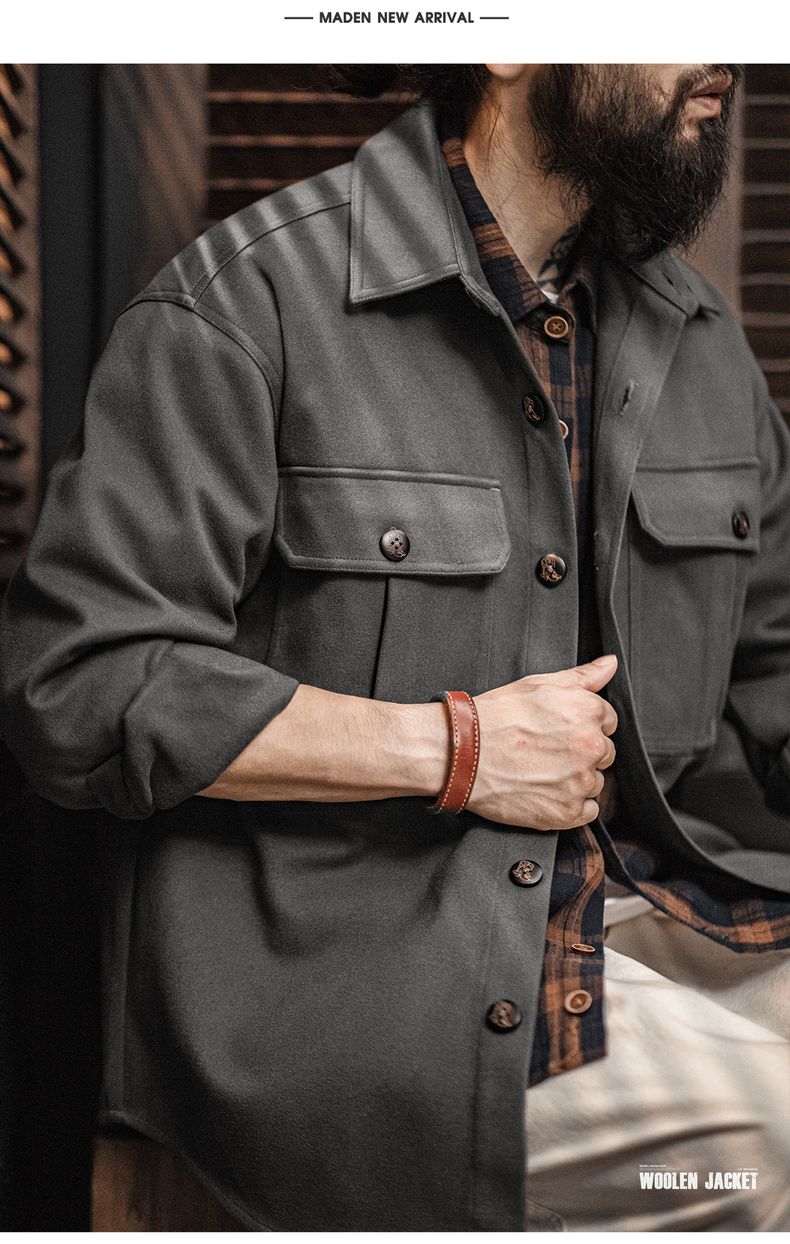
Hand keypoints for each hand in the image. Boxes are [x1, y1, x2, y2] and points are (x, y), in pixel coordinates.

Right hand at [466, 654, 618, 829]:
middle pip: (603, 753)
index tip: (560, 731)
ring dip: (574, 780)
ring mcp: (580, 781)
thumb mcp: (538, 683)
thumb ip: (583, 676)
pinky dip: (570, 806)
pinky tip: (545, 792)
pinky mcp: (567, 812)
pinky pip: (587, 811)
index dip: (583, 726)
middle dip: (581, 753)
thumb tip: (610, 664)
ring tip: (540, 771)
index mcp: (588, 711)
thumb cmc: (495, 717)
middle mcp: (591, 746)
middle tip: (547, 751)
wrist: (462, 753)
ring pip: (593, 782)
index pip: (607, 722)